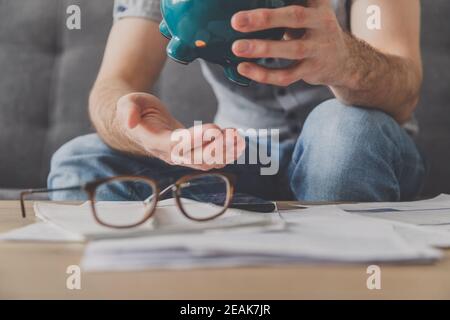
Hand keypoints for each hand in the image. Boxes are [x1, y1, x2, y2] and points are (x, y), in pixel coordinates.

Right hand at [116, 93, 244, 169]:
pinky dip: (226, 153)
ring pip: (206, 162)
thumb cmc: (136, 110)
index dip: (196, 139)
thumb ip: (128, 110)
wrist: (140, 123)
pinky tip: (239, 143)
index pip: (177, 144)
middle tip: (234, 135)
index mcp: (155, 142)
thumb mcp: (128, 103)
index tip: (214, 129)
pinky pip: (211, 159)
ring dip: (225, 152)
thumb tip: (129, 121)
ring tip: (240, 140)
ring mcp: (181, 157)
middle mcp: (169, 154)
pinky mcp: (191, 154)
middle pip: (196, 158)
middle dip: (217, 149)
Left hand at [231, 0, 349, 86]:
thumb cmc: (314, 30)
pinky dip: (263, 74)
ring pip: (291, 49)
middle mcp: (321, 23)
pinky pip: (286, 75)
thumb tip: (247, 12)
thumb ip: (286, 7)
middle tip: (236, 21)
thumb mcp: (309, 10)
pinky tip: (244, 68)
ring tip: (237, 47)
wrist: (343, 60)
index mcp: (317, 4)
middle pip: (294, 17)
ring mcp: (318, 48)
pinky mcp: (311, 70)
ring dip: (262, 48)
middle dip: (264, 18)